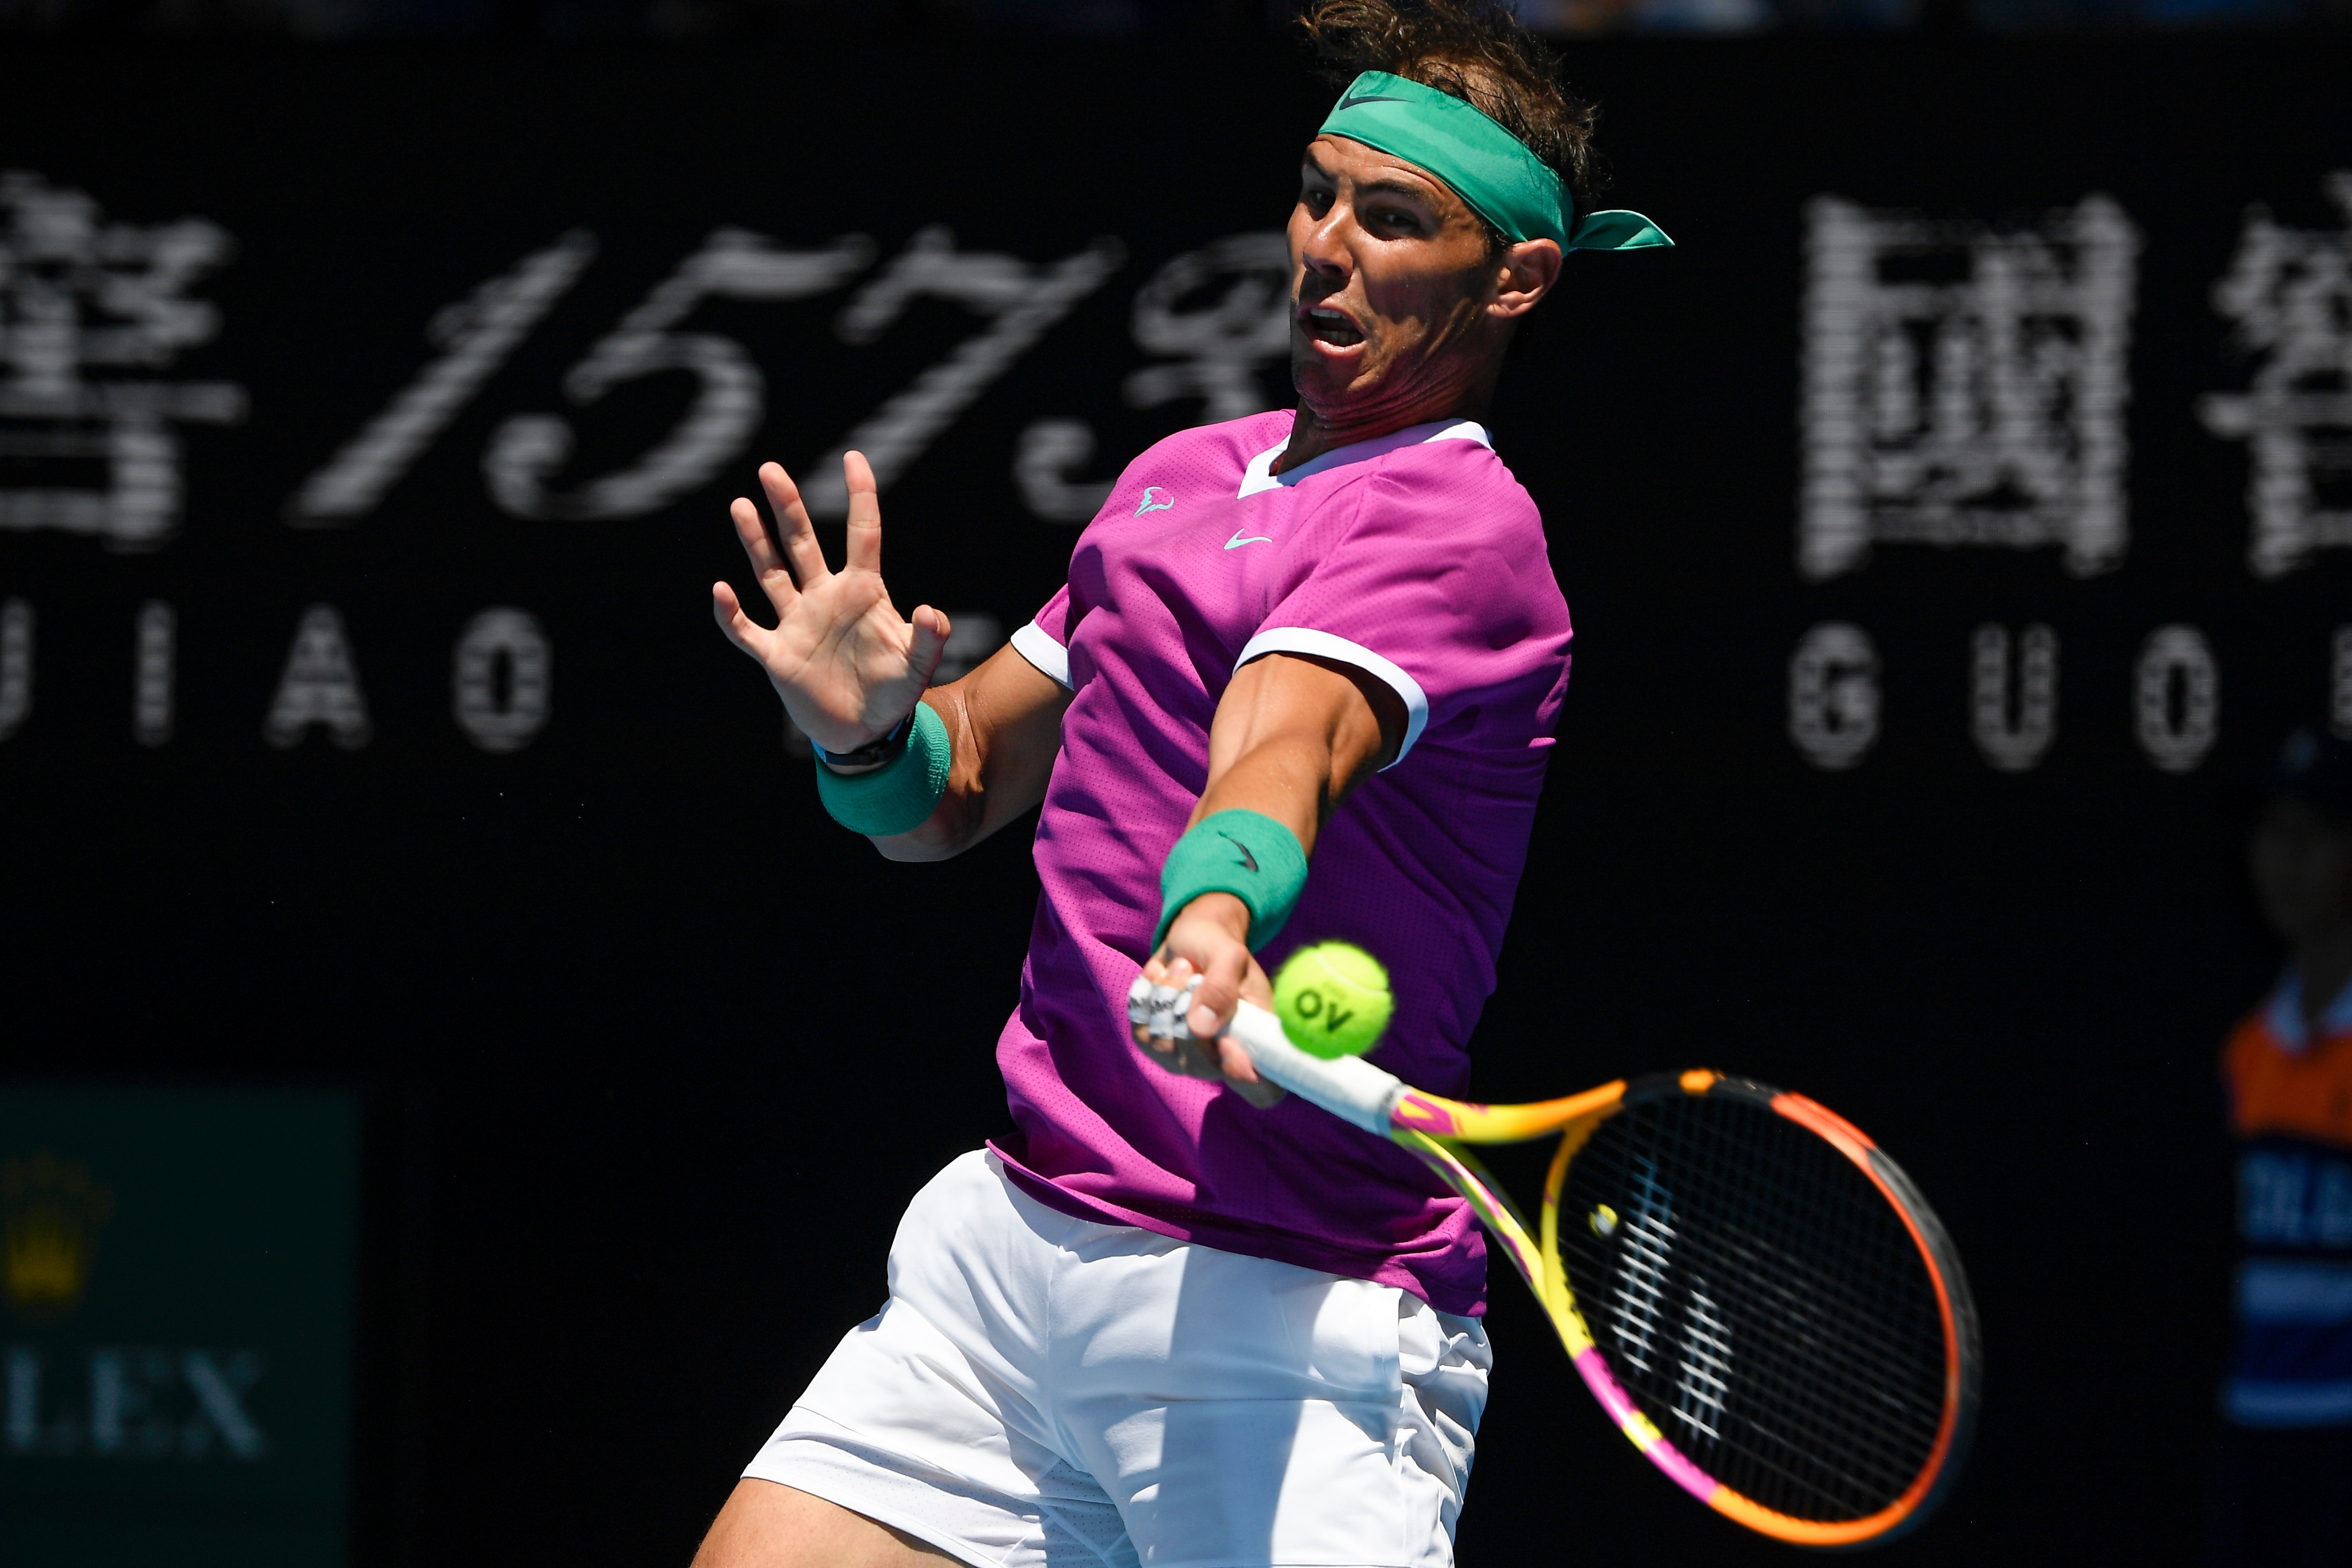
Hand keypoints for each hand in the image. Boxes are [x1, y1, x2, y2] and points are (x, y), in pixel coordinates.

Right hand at [712, 451, 950, 753]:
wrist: (864, 732)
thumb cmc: (893, 692)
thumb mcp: (917, 666)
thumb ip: (928, 639)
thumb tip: (930, 611)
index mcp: (862, 591)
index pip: (861, 533)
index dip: (859, 495)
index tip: (853, 457)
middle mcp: (824, 597)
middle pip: (802, 542)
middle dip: (787, 507)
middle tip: (771, 470)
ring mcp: (797, 623)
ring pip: (770, 572)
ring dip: (755, 541)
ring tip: (741, 504)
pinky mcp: (776, 654)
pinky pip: (746, 629)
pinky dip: (731, 613)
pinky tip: (720, 590)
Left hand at [1130, 893, 1284, 1108]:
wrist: (1191, 939)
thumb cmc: (1219, 947)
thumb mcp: (1229, 953)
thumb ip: (1221, 987)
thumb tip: (1201, 1029)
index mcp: (1257, 1040)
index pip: (1263, 1090)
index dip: (1243, 1076)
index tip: (1227, 1042)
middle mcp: (1223, 1056)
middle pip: (1199, 1065)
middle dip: (1186, 1012)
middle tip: (1190, 971)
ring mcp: (1187, 1055)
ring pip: (1165, 1046)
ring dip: (1165, 998)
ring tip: (1180, 968)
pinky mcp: (1157, 1045)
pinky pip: (1141, 1032)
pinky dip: (1145, 999)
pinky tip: (1158, 977)